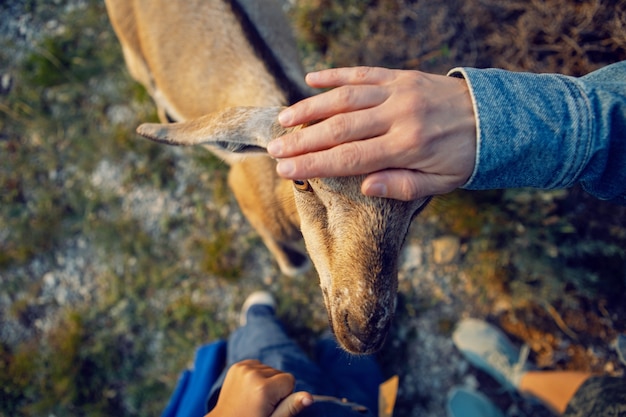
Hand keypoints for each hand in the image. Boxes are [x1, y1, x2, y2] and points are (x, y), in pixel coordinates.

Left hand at [206, 360, 312, 416]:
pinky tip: (249, 391)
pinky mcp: (236, 366)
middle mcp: (252, 374)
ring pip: (269, 369)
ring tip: (254, 399)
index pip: (290, 380)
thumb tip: (310, 397)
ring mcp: (242, 368)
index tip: (270, 407)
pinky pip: (257, 365)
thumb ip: (291, 407)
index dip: (284, 395)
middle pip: (279, 373)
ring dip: (266, 382)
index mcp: (262, 388)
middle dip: (275, 388)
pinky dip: (256, 376)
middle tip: (261, 405)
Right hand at [267, 67, 476, 200]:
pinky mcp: (401, 76)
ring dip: (311, 107)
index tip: (285, 170)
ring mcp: (398, 91)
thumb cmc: (465, 156)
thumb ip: (403, 186)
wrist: (496, 116)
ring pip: (345, 97)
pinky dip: (335, 75)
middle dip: (303, 139)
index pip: (349, 158)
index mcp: (407, 147)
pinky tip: (312, 79)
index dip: (313, 164)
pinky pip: (362, 73)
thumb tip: (364, 187)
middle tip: (274, 148)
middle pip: (339, 127)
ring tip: (284, 119)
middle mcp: (399, 116)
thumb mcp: (442, 183)